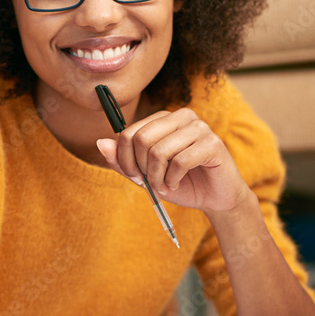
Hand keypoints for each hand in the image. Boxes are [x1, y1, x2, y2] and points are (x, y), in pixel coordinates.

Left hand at [96, 108, 249, 212]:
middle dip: (140, 168)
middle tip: (149, 184)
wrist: (215, 198)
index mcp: (164, 119)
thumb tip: (100, 143)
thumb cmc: (180, 182)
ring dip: (156, 177)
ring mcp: (199, 128)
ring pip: (159, 151)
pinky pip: (180, 161)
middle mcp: (181, 117)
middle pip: (142, 139)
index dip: (124, 159)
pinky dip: (173, 179)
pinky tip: (176, 184)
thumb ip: (123, 161)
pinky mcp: (213, 143)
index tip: (134, 177)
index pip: (129, 133)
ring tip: (164, 186)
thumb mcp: (146, 175)